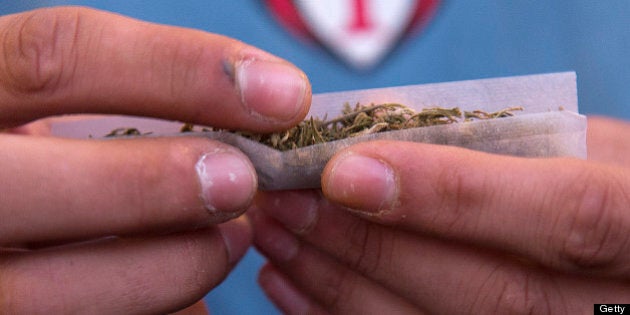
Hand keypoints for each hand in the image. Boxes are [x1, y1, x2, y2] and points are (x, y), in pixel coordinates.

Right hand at [0, 6, 309, 313]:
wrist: (6, 211)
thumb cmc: (55, 153)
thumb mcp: (72, 114)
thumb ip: (135, 114)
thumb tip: (249, 129)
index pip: (53, 57)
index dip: (176, 69)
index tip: (280, 93)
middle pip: (22, 183)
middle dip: (149, 184)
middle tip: (244, 180)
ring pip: (38, 292)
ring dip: (165, 267)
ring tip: (233, 239)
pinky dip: (156, 308)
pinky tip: (194, 288)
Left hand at [252, 116, 629, 313]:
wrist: (625, 261)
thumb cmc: (611, 190)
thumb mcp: (592, 153)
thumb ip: (511, 149)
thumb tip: (384, 140)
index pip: (567, 216)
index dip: (456, 194)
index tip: (348, 172)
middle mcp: (616, 312)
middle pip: (492, 293)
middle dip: (374, 246)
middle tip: (289, 201)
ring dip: (344, 287)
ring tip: (278, 238)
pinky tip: (294, 287)